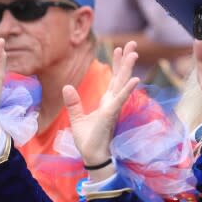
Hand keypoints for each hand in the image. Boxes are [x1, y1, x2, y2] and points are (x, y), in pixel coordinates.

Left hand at [64, 42, 139, 175]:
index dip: (116, 64)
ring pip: (122, 85)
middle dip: (126, 60)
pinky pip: (120, 100)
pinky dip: (127, 90)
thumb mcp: (77, 119)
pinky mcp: (111, 115)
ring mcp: (113, 108)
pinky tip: (134, 79)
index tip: (119, 48)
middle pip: (121, 77)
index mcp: (107, 102)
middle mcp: (112, 103)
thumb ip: (74, 103)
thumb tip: (67, 86)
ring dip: (128, 69)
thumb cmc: (88, 141)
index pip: (113, 79)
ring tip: (134, 53)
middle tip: (132, 43)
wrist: (92, 157)